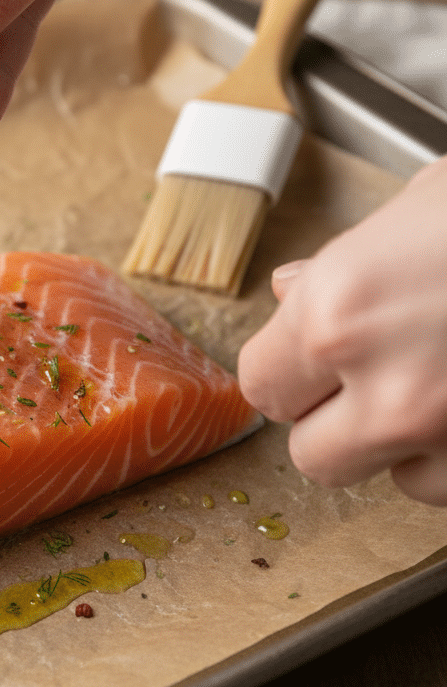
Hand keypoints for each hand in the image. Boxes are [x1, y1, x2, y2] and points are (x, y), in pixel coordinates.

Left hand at [238, 156, 446, 505]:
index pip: (263, 384)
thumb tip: (292, 288)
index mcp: (340, 312)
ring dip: (411, 445)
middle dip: (338, 423)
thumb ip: (345, 263)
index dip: (288, 373)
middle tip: (376, 380)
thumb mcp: (424, 205)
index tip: (308, 364)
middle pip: (315, 455)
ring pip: (398, 480)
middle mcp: (388, 386)